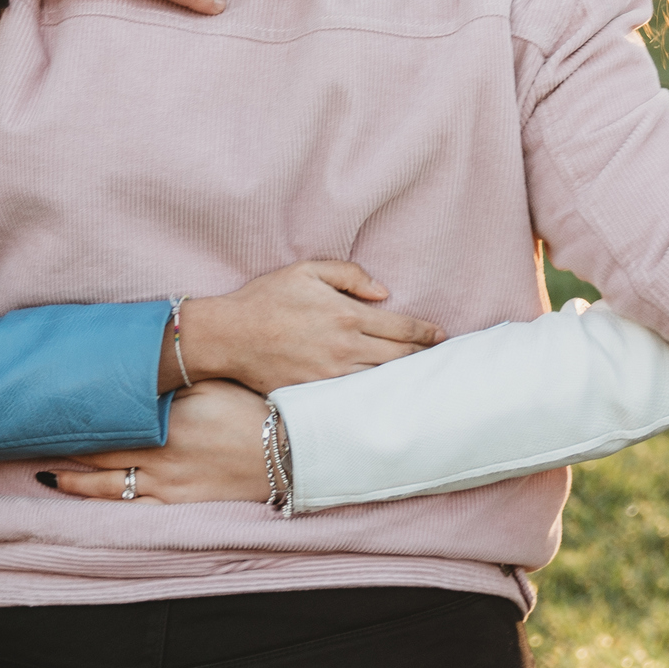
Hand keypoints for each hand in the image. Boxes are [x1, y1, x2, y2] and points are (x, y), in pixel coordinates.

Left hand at [28, 379, 274, 503]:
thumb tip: (142, 363)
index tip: (48, 404)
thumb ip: (174, 377)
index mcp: (164, 415)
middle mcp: (157, 449)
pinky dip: (100, 501)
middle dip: (63, 444)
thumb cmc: (255, 409)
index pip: (107, 413)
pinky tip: (86, 499)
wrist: (288, 454)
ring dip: (70, 479)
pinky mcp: (176, 500)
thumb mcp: (214, 381)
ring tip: (44, 473)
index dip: (76, 411)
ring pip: (103, 483)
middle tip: (28, 439)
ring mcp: (164, 480)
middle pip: (96, 449)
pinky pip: (128, 503)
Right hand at [176, 261, 441, 390]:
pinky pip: (355, 396)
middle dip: (423, 357)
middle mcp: (344, 348)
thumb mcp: (306, 271)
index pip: (401, 328)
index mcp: (346, 315)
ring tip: (421, 377)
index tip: (440, 335)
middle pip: (399, 357)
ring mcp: (331, 375)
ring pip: (381, 380)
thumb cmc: (265, 299)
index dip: (426, 333)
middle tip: (439, 357)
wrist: (228, 336)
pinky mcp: (316, 394)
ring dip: (404, 378)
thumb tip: (383, 293)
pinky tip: (386, 394)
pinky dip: (375, 394)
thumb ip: (349, 275)